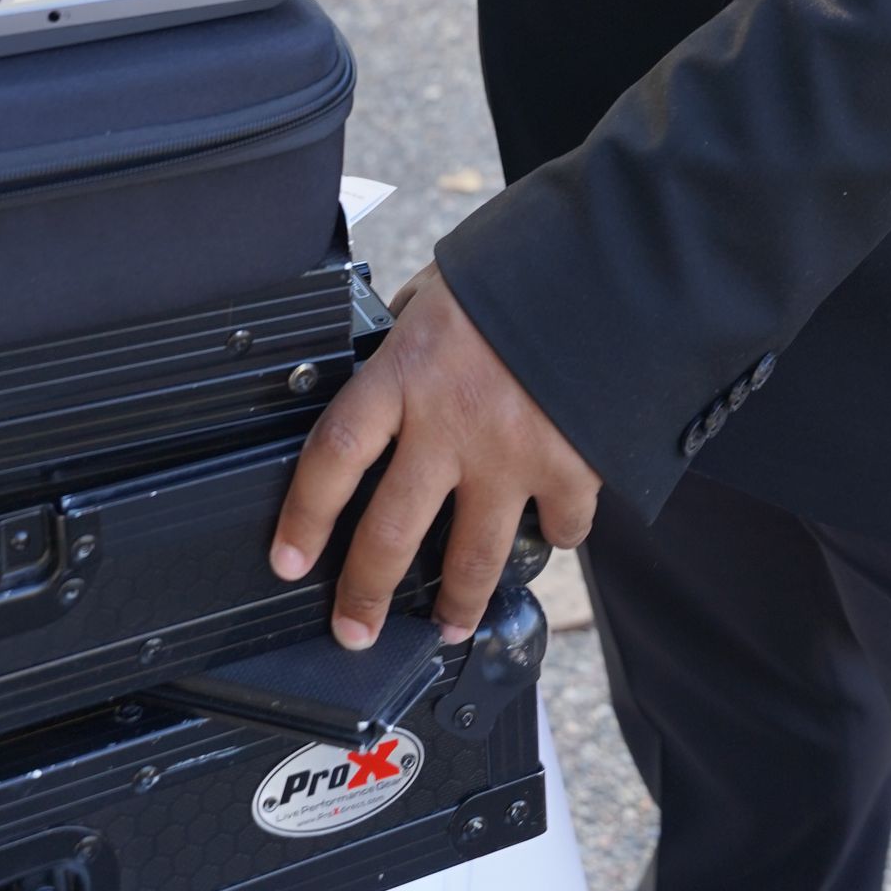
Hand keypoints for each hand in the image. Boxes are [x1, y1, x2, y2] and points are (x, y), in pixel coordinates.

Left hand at [270, 261, 598, 648]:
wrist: (603, 260)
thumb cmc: (513, 269)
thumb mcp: (436, 291)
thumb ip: (406, 336)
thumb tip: (385, 355)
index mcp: (406, 370)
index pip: (335, 454)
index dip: (304, 517)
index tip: (288, 560)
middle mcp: (450, 421)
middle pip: (391, 532)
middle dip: (365, 594)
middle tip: (354, 630)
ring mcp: (511, 452)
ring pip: (470, 560)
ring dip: (455, 606)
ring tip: (446, 628)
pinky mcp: (570, 466)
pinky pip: (558, 529)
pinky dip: (553, 536)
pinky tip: (544, 536)